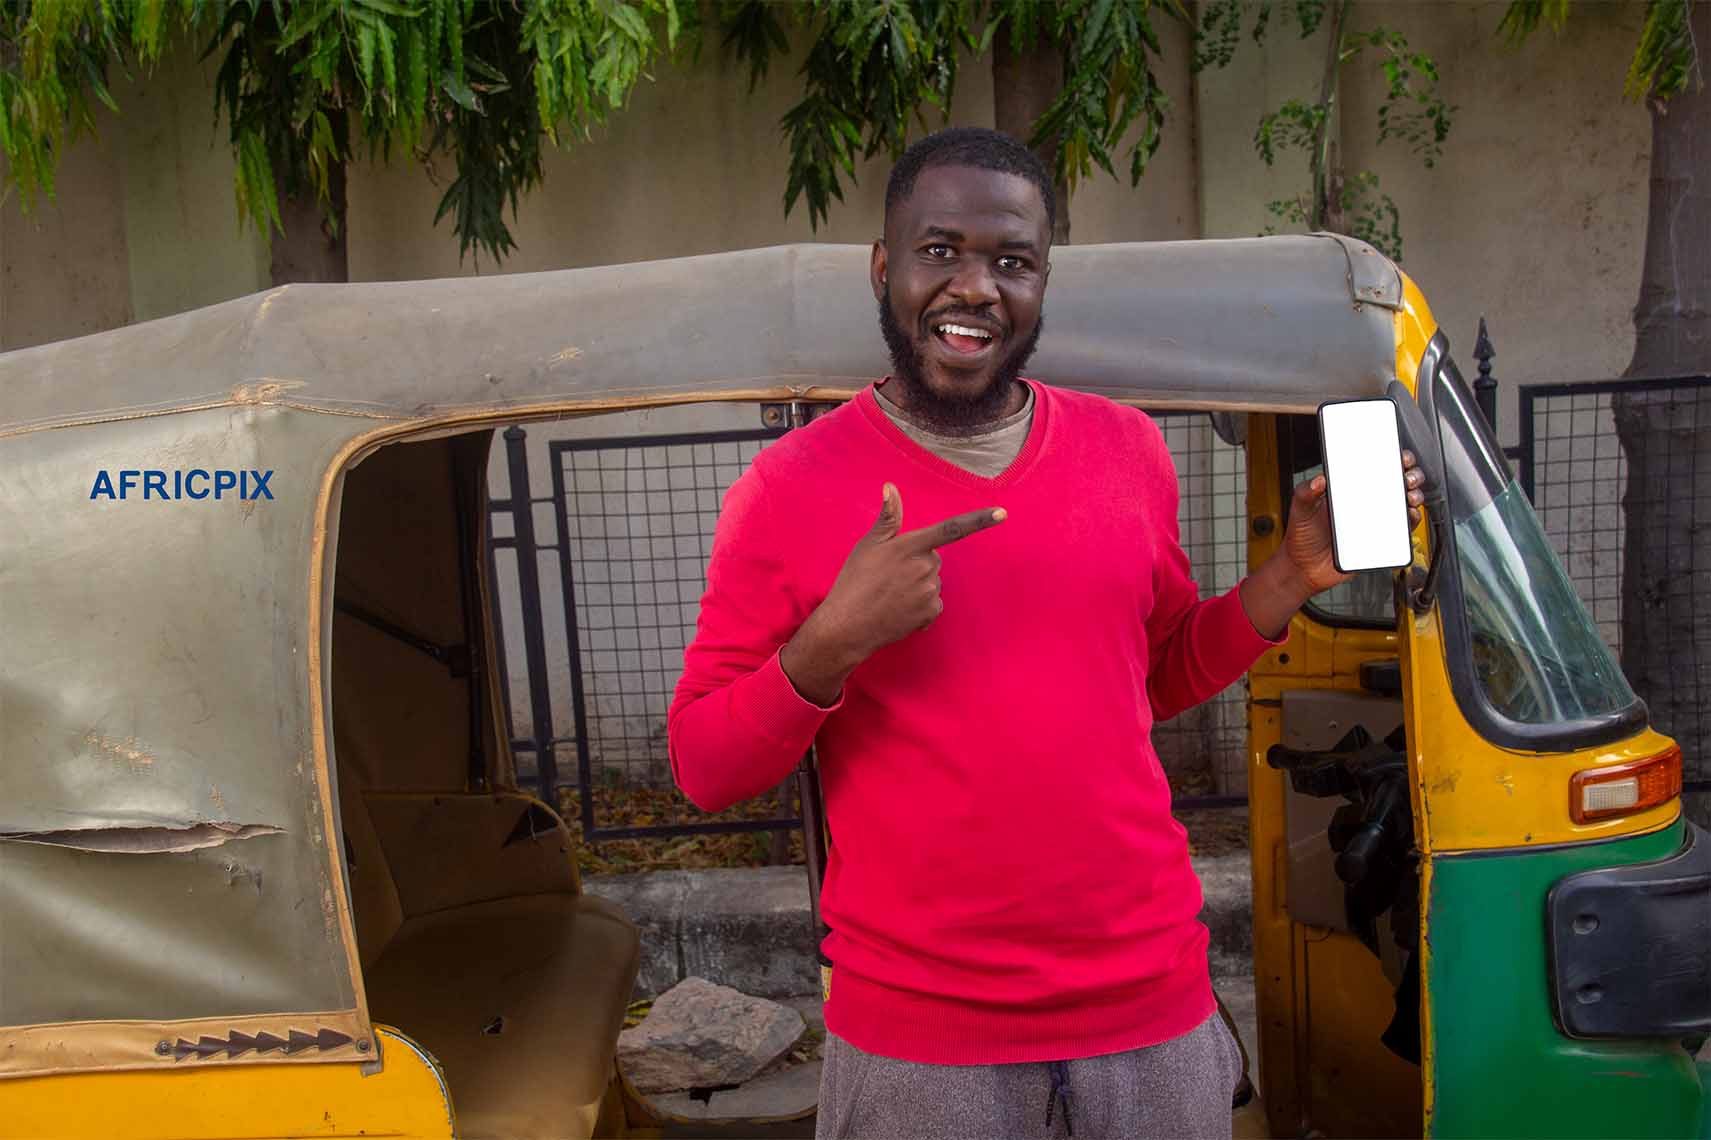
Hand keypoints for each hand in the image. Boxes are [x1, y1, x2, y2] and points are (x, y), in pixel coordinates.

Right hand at [780, 484, 1005, 704]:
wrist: (848, 626)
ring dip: (918, 585)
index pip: (951, 529)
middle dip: (918, 562)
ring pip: (933, 581)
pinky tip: (899, 609)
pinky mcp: (931, 612)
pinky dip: (920, 606)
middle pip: (934, 558)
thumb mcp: (868, 545)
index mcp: (911, 546)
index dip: (979, 520)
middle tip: (890, 575)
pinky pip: (933, 603)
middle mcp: (925, 567)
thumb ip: (887, 517)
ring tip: (891, 594)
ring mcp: (930, 591)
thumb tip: (891, 488)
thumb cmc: (855, 582)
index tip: (1002, 514)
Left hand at [1241, 449, 1427, 637]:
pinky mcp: (1381, 538)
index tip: (1398, 456)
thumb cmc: (1303, 536)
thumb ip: (1305, 492)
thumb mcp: (1300, 509)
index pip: (1375, 467)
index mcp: (1349, 489)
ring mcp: (1375, 519)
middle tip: (1406, 477)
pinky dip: (1412, 519)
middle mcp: (1365, 501)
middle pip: (1397, 481)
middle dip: (1411, 474)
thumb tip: (1318, 480)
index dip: (1392, 458)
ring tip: (1409, 496)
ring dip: (1415, 494)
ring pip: (1405, 501)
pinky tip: (1409, 514)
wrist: (1305, 568)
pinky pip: (1404, 527)